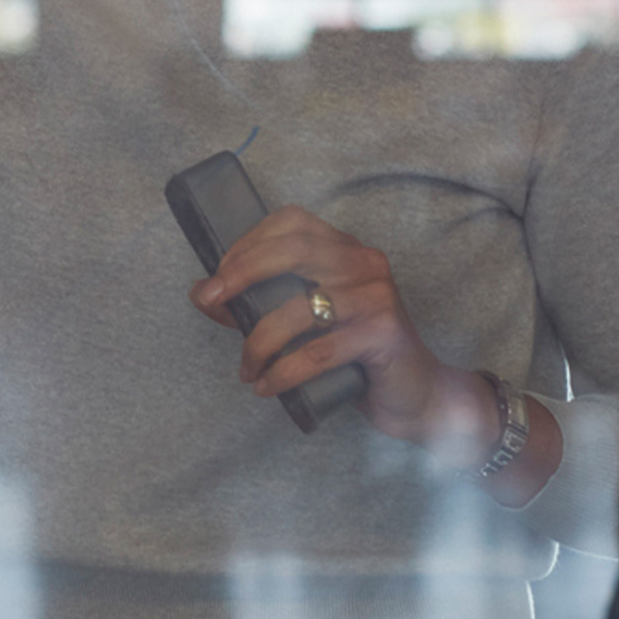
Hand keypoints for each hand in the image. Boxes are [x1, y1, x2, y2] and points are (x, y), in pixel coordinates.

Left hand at [189, 208, 498, 459]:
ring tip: (247, 368)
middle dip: (243, 272)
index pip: (292, 223)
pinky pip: (319, 351)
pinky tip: (266, 386)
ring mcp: (378, 296)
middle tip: (212, 302)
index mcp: (347, 250)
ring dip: (259, 340)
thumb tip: (201, 293)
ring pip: (300, 308)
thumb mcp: (305, 326)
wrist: (417, 396)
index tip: (216, 278)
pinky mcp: (384, 334)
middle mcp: (366, 263)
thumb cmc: (354, 357)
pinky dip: (284, 371)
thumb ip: (258, 305)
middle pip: (295, 250)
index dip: (248, 243)